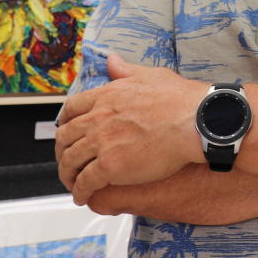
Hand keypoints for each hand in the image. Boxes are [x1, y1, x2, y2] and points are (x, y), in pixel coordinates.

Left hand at [55, 54, 204, 204]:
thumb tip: (112, 61)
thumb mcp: (150, 75)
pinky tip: (83, 196)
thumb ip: (126, 70)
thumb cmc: (180, 100)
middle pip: (65, 137)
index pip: (71, 109)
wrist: (196, 121)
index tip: (66, 131)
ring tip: (73, 183)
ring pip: (71, 161)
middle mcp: (98, 118)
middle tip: (67, 160)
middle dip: (62, 151)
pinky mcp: (111, 166)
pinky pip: (86, 181)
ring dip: (68, 174)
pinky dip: (80, 191)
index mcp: (106, 96)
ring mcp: (102, 142)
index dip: (65, 123)